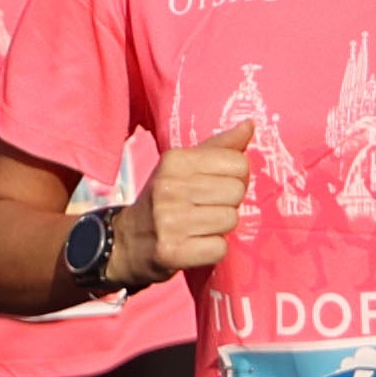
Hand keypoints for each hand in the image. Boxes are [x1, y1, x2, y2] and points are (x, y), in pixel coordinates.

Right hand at [136, 126, 255, 274]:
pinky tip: (195, 246)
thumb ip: (218, 147)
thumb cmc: (163, 200)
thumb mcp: (182, 167)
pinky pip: (220, 248)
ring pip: (231, 220)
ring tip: (199, 227)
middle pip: (236, 191)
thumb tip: (250, 124)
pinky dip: (213, 250)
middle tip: (206, 210)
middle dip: (228, 204)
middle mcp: (169, 187)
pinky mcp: (172, 252)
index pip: (238, 163)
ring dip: (221, 228)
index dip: (234, 178)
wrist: (125, 243)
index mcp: (175, 160)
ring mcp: (169, 220)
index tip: (215, 187)